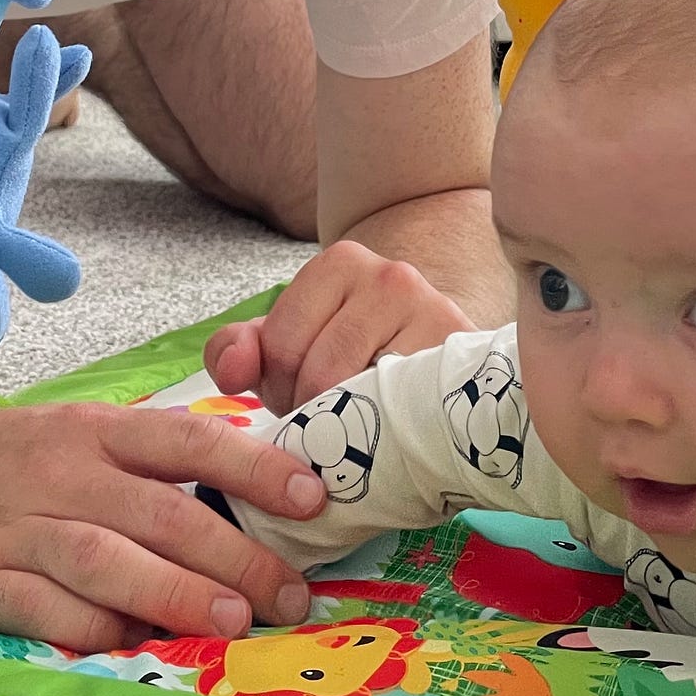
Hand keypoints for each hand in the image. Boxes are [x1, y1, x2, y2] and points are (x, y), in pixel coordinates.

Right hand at [0, 393, 327, 652]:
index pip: (187, 441)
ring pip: (107, 558)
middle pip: (160, 510)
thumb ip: (138, 468)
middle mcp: (56, 474)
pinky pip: (37, 608)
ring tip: (234, 619)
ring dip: (176, 591)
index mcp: (89, 432)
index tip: (313, 495)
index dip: (255, 467)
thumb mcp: (62, 440)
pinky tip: (129, 642)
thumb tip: (238, 502)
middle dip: (236, 552)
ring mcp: (9, 528)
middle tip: (293, 589)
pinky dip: (87, 626)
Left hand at [204, 240, 472, 416]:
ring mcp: (434, 312)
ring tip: (358, 424)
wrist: (438, 352)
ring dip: (349, 427)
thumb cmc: (354, 351)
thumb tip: (234, 370)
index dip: (278, 388)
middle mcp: (391, 277)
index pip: (280, 346)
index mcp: (341, 263)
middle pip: (318, 372)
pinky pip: (403, 410)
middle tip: (330, 418)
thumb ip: (242, 350)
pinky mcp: (461, 357)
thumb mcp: (292, 342)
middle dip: (312, 411)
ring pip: (360, 395)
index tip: (300, 397)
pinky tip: (391, 429)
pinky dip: (388, 432)